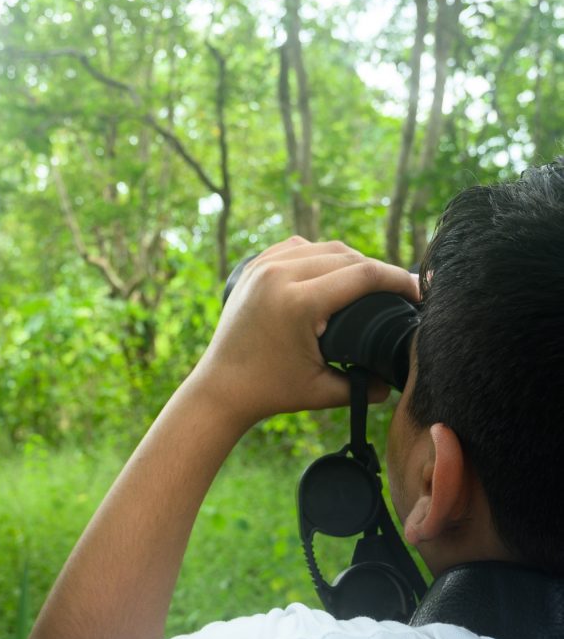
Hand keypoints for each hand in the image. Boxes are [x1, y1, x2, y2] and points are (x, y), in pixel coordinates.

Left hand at [190, 237, 419, 429]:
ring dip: (351, 260)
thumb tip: (396, 383)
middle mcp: (279, 274)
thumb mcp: (321, 391)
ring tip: (370, 282)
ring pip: (324, 247)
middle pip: (347, 256)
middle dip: (379, 271)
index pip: (363, 275)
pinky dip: (320, 254)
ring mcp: (263, 266)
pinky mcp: (254, 266)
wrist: (219, 388)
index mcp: (298, 303)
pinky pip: (298, 246)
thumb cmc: (270, 392)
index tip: (419, 293)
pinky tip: (334, 270)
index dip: (399, 280)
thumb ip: (363, 387)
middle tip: (398, 292)